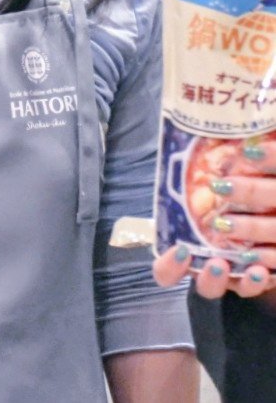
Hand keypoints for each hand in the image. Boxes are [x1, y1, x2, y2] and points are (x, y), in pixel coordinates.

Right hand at [154, 136, 275, 298]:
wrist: (255, 193)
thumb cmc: (230, 183)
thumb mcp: (211, 177)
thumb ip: (198, 171)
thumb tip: (189, 143)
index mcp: (186, 244)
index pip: (166, 269)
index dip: (169, 266)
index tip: (180, 250)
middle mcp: (207, 263)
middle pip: (200, 283)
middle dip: (207, 277)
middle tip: (218, 262)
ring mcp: (233, 272)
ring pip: (232, 288)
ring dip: (241, 282)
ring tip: (252, 267)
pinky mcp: (256, 272)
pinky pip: (255, 283)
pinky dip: (258, 278)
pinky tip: (264, 267)